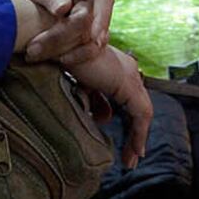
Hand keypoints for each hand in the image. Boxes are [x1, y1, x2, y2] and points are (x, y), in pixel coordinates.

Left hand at [8, 0, 112, 64]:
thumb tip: (64, 9)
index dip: (102, 16)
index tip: (94, 37)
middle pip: (94, 20)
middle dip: (68, 38)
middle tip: (37, 49)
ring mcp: (93, 12)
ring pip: (91, 37)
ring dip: (68, 50)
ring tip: (37, 54)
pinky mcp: (87, 28)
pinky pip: (87, 46)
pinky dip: (71, 54)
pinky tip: (52, 58)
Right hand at [67, 47, 151, 168]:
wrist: (56, 40)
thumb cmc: (60, 57)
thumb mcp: (79, 84)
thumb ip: (94, 99)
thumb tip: (103, 118)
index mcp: (117, 68)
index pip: (128, 99)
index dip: (128, 122)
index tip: (126, 143)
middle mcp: (127, 69)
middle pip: (137, 107)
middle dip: (135, 133)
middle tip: (131, 156)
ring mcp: (129, 75)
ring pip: (142, 112)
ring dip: (137, 137)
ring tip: (131, 158)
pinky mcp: (127, 83)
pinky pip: (141, 113)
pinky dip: (140, 133)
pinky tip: (136, 149)